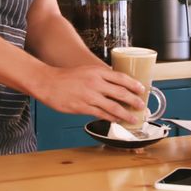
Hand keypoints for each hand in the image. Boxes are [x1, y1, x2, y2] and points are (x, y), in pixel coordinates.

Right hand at [33, 65, 147, 124]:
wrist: (48, 82)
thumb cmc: (67, 76)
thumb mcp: (87, 70)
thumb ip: (101, 76)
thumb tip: (116, 85)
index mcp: (97, 72)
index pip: (121, 77)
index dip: (134, 84)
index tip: (142, 89)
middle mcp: (95, 83)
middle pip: (121, 93)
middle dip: (134, 100)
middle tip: (142, 105)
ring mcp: (89, 96)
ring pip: (113, 107)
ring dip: (126, 114)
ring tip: (134, 118)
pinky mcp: (83, 107)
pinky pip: (101, 114)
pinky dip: (111, 118)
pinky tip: (117, 120)